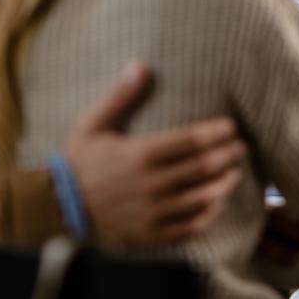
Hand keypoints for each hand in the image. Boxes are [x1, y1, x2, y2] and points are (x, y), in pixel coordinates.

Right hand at [63, 62, 244, 246]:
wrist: (57, 207)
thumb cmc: (78, 160)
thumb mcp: (93, 122)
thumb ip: (120, 95)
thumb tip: (140, 65)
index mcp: (140, 153)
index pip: (190, 141)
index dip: (214, 133)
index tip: (231, 127)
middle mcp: (152, 183)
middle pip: (201, 168)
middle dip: (226, 156)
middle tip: (241, 147)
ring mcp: (153, 211)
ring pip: (201, 198)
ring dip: (223, 184)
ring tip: (237, 173)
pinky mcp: (150, 233)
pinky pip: (188, 228)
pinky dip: (208, 216)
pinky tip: (218, 205)